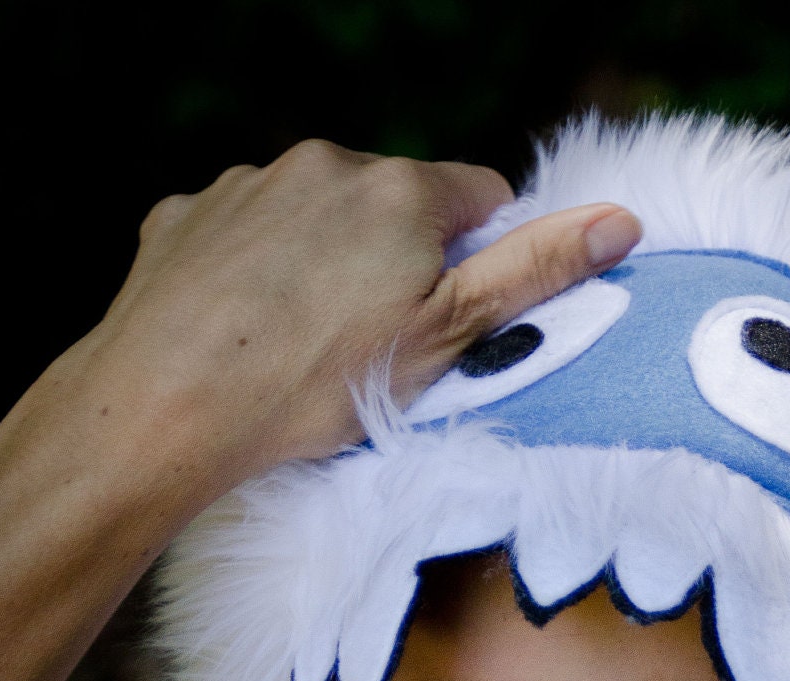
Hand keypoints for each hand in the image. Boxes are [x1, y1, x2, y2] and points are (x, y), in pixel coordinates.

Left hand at [75, 140, 641, 504]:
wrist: (168, 408)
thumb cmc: (315, 384)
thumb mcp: (448, 339)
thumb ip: (534, 274)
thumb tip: (620, 220)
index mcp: (402, 190)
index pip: (481, 199)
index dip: (479, 261)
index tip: (452, 318)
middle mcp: (324, 164)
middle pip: (395, 205)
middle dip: (400, 262)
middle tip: (378, 347)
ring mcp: (248, 185)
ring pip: (316, 217)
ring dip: (326, 263)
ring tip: (306, 347)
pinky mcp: (188, 215)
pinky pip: (246, 235)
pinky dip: (257, 273)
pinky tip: (247, 332)